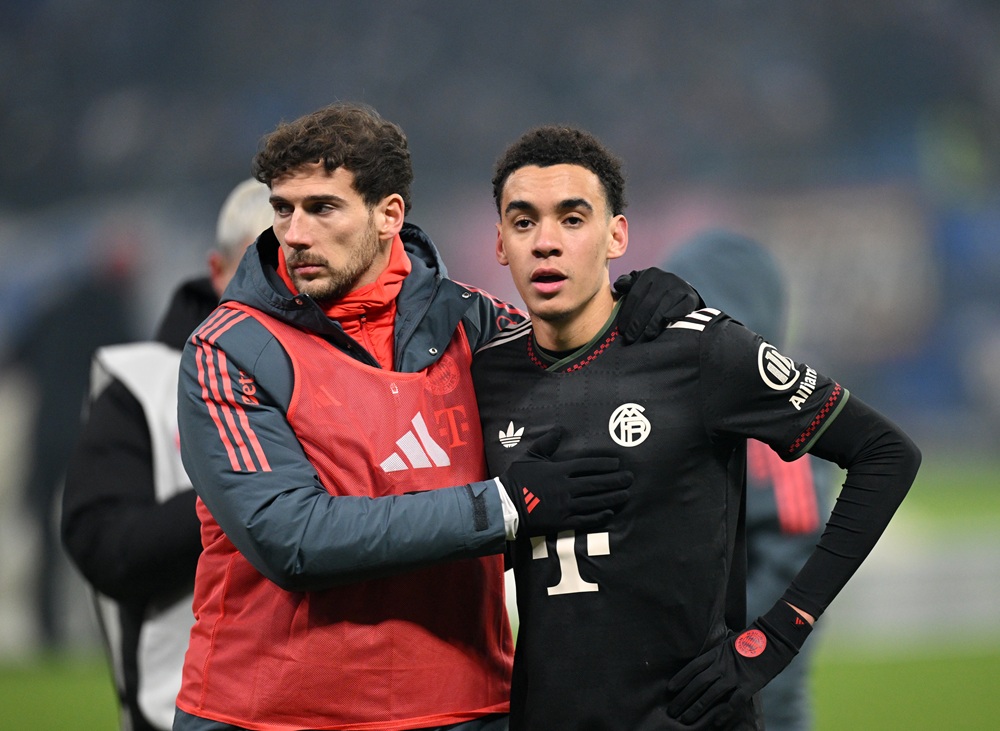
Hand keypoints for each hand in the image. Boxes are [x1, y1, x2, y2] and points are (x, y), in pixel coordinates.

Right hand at [498, 428, 631, 536]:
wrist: (504, 506)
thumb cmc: (516, 480)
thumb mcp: (530, 456)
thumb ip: (547, 443)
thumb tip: (559, 429)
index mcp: (559, 470)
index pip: (587, 465)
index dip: (604, 464)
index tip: (617, 464)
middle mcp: (566, 488)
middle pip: (596, 483)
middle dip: (616, 481)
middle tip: (630, 478)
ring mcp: (565, 506)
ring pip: (595, 501)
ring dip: (612, 497)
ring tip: (626, 494)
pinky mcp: (562, 522)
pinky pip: (585, 519)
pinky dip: (599, 516)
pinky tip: (609, 512)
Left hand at [614, 268, 703, 344]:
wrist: (681, 292)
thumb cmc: (654, 292)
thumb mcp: (640, 284)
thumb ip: (627, 284)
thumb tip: (618, 285)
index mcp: (649, 274)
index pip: (635, 295)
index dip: (627, 313)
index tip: (622, 329)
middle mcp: (664, 277)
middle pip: (648, 302)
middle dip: (637, 322)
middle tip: (630, 338)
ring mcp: (679, 286)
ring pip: (663, 306)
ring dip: (653, 322)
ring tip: (646, 336)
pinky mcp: (690, 296)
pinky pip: (682, 306)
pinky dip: (674, 314)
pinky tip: (665, 322)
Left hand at [666, 601, 811, 724]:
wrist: (775, 639)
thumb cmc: (752, 640)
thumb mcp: (729, 642)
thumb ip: (718, 654)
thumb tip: (706, 664)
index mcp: (716, 653)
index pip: (693, 667)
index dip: (680, 678)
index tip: (669, 690)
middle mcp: (722, 665)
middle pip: (698, 683)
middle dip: (683, 698)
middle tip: (671, 711)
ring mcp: (735, 676)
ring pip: (710, 695)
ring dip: (696, 708)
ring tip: (685, 719)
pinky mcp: (749, 685)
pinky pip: (733, 702)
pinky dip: (723, 714)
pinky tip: (714, 723)